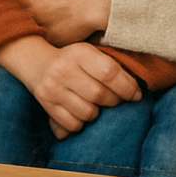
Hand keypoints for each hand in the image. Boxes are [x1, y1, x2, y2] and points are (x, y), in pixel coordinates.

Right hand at [0, 38, 141, 134]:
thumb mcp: (90, 52)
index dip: (127, 86)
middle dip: (114, 101)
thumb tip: (138, 91)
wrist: (37, 63)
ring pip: (88, 113)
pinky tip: (80, 110)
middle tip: (117, 100)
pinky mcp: (46, 105)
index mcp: (79, 52)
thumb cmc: (73, 60)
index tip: (136, 94)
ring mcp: (53, 88)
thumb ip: (111, 66)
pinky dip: (81, 122)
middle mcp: (64, 69)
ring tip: (95, 104)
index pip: (109, 72)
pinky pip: (73, 124)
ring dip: (97, 113)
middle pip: (100, 95)